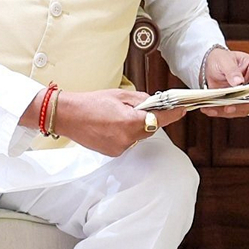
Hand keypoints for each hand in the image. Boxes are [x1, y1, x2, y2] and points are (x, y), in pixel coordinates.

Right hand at [48, 89, 185, 156]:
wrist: (67, 116)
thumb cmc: (89, 103)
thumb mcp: (120, 95)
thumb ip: (141, 100)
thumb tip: (154, 104)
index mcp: (130, 122)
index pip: (160, 119)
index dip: (173, 115)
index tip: (182, 110)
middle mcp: (127, 138)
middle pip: (149, 128)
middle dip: (146, 118)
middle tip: (135, 108)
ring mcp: (120, 148)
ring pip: (137, 136)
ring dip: (133, 126)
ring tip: (115, 116)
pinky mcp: (113, 153)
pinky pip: (126, 142)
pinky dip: (123, 134)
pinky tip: (110, 126)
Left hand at [201, 48, 248, 117]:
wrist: (209, 66)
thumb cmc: (220, 58)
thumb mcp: (224, 60)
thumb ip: (232, 70)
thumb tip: (238, 82)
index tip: (247, 92)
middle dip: (244, 104)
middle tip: (230, 106)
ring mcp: (246, 94)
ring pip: (246, 108)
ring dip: (232, 111)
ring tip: (216, 108)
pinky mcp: (237, 102)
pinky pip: (234, 111)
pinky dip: (221, 112)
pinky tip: (210, 109)